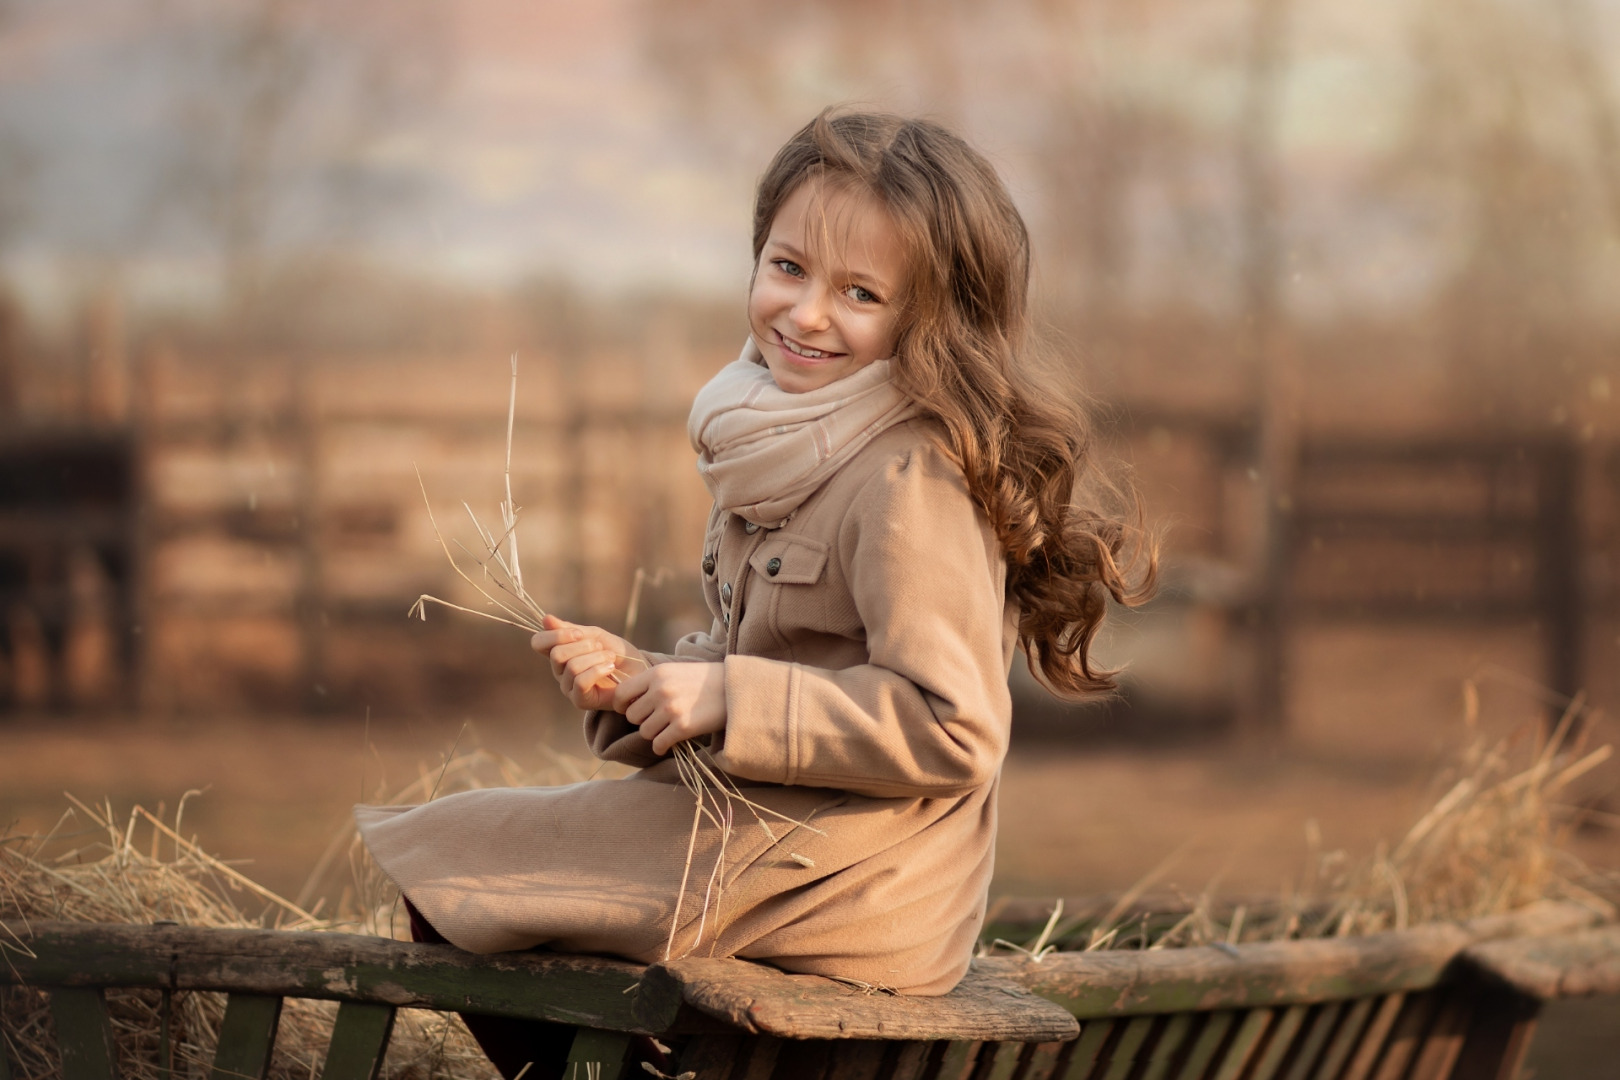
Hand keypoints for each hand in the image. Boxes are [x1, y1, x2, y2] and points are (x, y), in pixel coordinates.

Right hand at [531, 614, 647, 710]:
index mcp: (559, 652)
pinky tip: (610, 668)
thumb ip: (570, 629)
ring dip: (596, 657)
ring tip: (610, 658)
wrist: (638, 671)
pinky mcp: (580, 700)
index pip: (539, 643)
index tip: (578, 633)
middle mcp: (559, 671)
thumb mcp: (595, 635)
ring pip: (572, 667)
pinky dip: (598, 670)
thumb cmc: (616, 653)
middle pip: (557, 654)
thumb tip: (546, 619)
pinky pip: (581, 682)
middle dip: (583, 646)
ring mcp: (568, 687)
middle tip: (600, 646)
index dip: (555, 635)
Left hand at [612, 662, 726, 754]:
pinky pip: (659, 744)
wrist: (736, 688)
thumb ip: (653, 682)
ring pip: (644, 732)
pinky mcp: (683, 727)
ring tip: (667, 729)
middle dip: (642, 720)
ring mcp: (671, 709)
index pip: (621, 693)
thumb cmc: (705, 680)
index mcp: (656, 673)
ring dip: (654, 733)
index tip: (629, 710)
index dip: (621, 705)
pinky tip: (670, 742)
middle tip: (657, 720)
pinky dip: (662, 746)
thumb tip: (628, 701)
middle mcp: (660, 690)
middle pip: (632, 716)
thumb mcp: (675, 671)